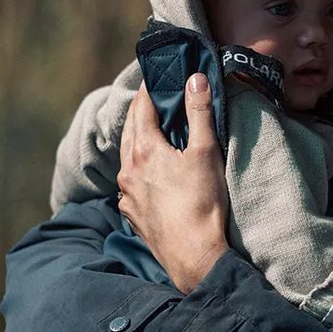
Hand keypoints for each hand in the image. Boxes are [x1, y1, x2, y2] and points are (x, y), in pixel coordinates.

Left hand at [117, 73, 229, 293]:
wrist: (194, 256)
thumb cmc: (202, 203)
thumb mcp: (205, 152)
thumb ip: (199, 113)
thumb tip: (195, 79)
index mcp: (144, 150)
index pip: (142, 108)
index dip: (150, 89)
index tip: (158, 75)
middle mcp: (128, 170)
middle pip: (130, 130)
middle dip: (143, 112)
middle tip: (156, 98)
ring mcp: (127, 194)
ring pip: (128, 157)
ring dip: (139, 140)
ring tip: (154, 132)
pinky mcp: (131, 213)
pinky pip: (130, 182)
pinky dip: (139, 168)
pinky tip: (151, 172)